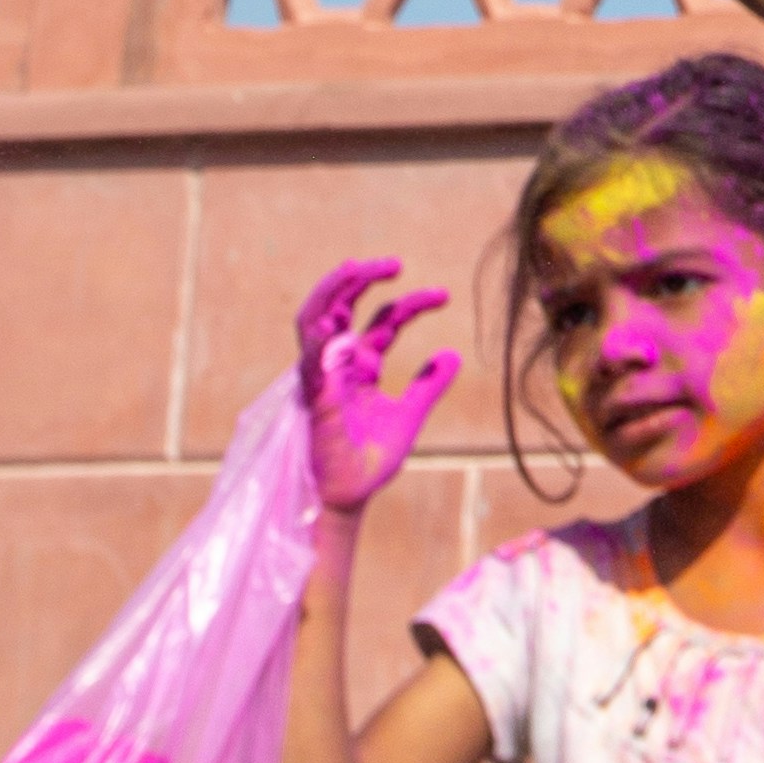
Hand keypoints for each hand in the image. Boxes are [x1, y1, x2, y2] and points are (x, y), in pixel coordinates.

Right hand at [294, 256, 460, 515]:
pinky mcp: (314, 397)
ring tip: (354, 268)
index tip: (444, 296)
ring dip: (331, 292)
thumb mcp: (409, 416)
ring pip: (315, 319)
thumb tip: (454, 354)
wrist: (349, 499)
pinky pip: (310, 361)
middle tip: (394, 263)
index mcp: (363, 364)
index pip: (385, 318)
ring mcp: (324, 376)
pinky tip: (334, 323)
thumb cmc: (371, 461)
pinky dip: (318, 340)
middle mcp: (341, 363)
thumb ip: (428, 385)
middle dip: (361, 277)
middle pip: (343, 305)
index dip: (413, 302)